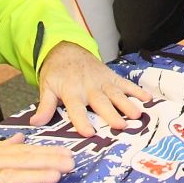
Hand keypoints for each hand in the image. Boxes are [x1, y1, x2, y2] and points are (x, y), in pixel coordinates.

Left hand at [31, 41, 146, 137]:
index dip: (82, 121)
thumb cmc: (57, 73)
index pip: (76, 109)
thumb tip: (35, 123)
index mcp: (71, 92)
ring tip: (137, 114)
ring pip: (116, 94)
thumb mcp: (46, 87)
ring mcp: (102, 81)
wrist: (67, 49)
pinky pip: (126, 84)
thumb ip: (44, 106)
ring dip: (127, 104)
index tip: (89, 133)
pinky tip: (148, 99)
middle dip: (112, 114)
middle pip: (101, 103)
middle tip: (122, 126)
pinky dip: (137, 91)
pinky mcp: (112, 77)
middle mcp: (89, 87)